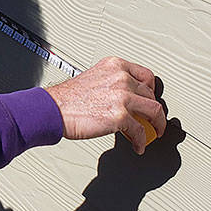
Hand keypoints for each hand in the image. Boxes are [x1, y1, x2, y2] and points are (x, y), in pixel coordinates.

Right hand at [45, 57, 166, 154]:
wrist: (53, 110)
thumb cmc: (68, 98)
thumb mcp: (94, 78)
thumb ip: (113, 83)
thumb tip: (128, 99)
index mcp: (115, 66)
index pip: (147, 76)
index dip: (152, 91)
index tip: (151, 99)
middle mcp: (121, 78)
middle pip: (151, 95)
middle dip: (154, 110)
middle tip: (152, 119)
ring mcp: (122, 96)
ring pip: (154, 111)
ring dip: (157, 125)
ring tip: (154, 132)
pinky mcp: (120, 116)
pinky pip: (140, 131)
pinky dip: (141, 141)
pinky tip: (138, 145)